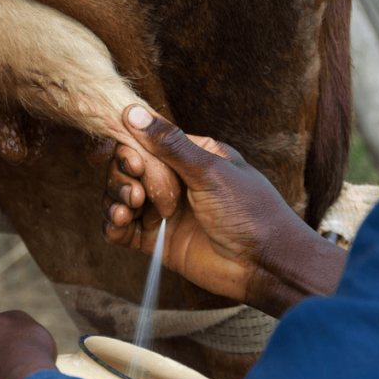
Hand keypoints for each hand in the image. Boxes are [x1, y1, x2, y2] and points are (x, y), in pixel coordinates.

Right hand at [102, 106, 346, 315]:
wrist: (265, 265)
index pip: (145, 143)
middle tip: (137, 195)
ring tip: (127, 211)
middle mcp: (173, 181)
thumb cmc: (250, 212)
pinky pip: (122, 229)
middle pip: (126, 170)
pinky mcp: (156, 240)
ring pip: (120, 197)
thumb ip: (170, 144)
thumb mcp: (210, 171)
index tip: (133, 164)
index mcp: (190, 156)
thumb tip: (134, 112)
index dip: (129, 151)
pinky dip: (113, 226)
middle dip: (121, 179)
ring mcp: (163, 211)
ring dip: (114, 200)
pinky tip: (119, 225)